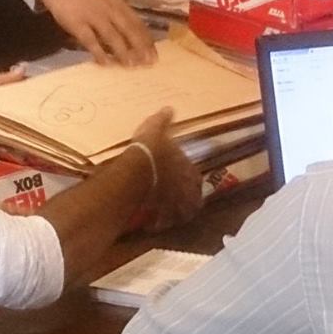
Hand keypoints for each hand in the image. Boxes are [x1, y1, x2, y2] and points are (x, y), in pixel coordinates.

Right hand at [35, 0, 155, 65]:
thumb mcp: (107, 2)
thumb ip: (119, 17)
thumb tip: (133, 39)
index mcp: (118, 5)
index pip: (137, 24)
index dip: (147, 40)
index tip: (155, 54)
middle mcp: (109, 10)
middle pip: (129, 30)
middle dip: (140, 48)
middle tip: (147, 63)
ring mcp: (93, 16)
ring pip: (112, 36)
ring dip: (123, 52)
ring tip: (130, 65)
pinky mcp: (78, 24)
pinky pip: (91, 40)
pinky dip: (99, 52)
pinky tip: (105, 63)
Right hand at [130, 108, 203, 230]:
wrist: (137, 171)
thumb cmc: (149, 149)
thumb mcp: (155, 128)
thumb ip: (163, 121)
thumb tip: (168, 109)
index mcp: (188, 170)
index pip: (195, 178)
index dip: (190, 179)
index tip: (184, 179)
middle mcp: (187, 190)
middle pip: (192, 199)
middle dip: (187, 200)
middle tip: (178, 200)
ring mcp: (175, 205)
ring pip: (181, 214)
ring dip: (176, 214)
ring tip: (168, 215)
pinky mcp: (160, 217)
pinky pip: (163, 224)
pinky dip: (159, 224)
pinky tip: (152, 224)